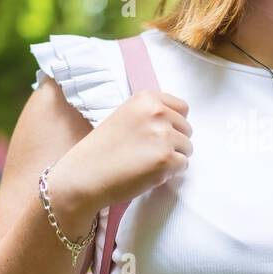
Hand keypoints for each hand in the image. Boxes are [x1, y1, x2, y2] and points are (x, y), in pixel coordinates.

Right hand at [52, 90, 192, 216]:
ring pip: (187, 148)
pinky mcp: (166, 159)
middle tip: (149, 153)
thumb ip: (149, 115)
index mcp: (146, 99)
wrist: (85, 175)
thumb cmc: (102, 150)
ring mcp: (163, 135)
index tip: (159, 134)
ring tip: (146, 162)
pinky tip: (148, 173)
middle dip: (174, 142)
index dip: (174, 124)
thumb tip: (175, 125)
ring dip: (173, 158)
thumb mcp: (124, 117)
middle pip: (187, 129)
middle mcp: (157, 112)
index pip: (182, 108)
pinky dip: (170, 173)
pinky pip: (182, 166)